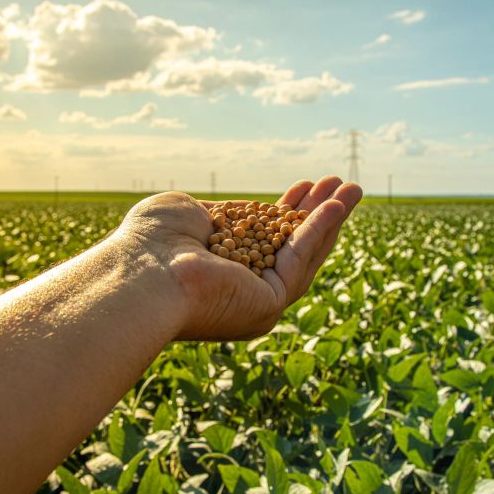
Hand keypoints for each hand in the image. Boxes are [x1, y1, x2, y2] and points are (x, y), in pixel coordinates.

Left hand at [114, 176, 361, 340]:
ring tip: (352, 190)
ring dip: (329, 221)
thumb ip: (218, 216)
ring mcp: (254, 299)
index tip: (302, 189)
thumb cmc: (150, 239)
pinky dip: (319, 233)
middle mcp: (238, 286)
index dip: (285, 212)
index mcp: (218, 266)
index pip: (261, 238)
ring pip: (302, 256)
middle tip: (339, 186)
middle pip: (288, 247)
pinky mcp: (267, 306)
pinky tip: (335, 206)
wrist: (141, 270)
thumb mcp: (186, 213)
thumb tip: (230, 217)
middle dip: (315, 214)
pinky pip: (299, 264)